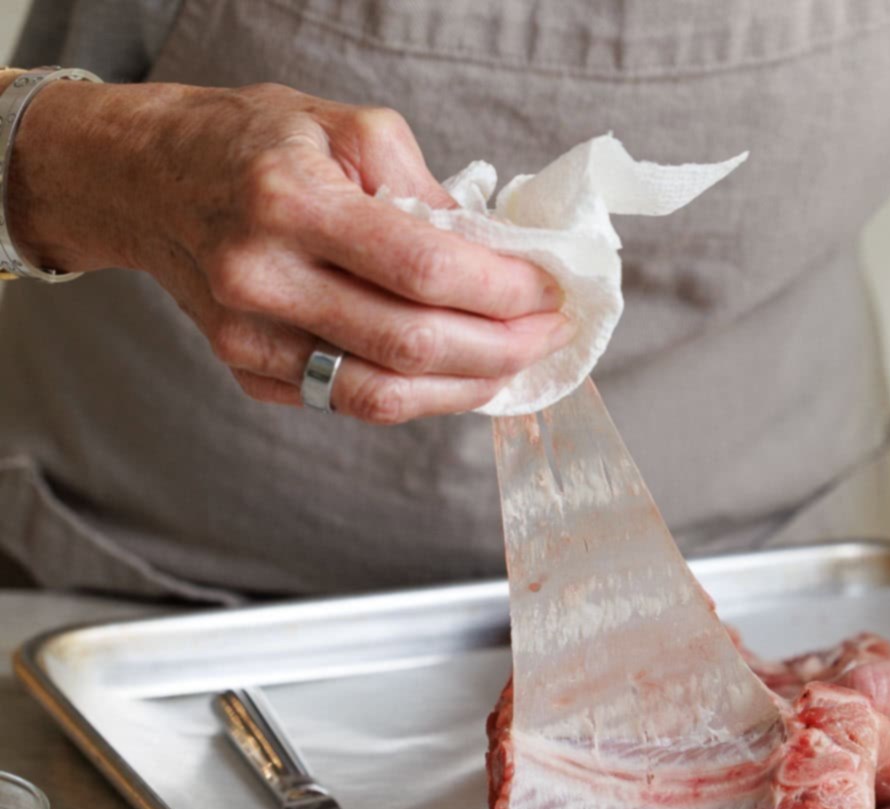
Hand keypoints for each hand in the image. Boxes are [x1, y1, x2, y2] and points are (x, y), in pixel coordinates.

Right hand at [6, 80, 569, 422]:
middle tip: (547, 333)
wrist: (146, 182)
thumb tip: (494, 257)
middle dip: (501, 348)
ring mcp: (249, 339)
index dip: (501, 291)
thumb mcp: (345, 128)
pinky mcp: (248, 374)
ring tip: (514, 364)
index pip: (422, 269)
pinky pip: (350, 403)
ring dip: (467, 389)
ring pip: (383, 396)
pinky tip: (454, 374)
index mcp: (290, 202)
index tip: (547, 290)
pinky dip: (417, 396)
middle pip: (411, 345)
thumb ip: (426, 190)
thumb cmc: (250, 144)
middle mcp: (262, 279)